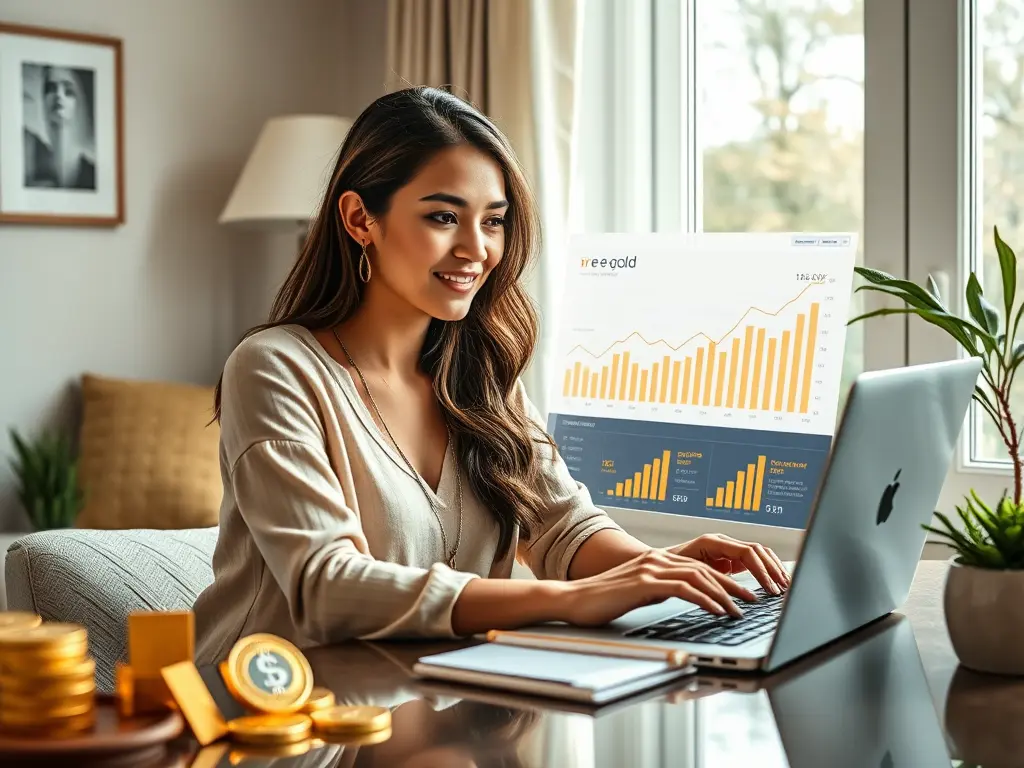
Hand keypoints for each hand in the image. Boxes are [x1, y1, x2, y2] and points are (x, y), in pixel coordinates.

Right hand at [557, 549, 757, 627]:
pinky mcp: (644, 583)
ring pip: (698, 577)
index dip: (725, 580)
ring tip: (739, 610)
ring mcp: (650, 569)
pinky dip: (704, 599)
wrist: (572, 600)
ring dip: (723, 594)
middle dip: (732, 585)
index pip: (699, 567)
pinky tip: (717, 610)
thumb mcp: (638, 592)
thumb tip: (684, 597)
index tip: (743, 594)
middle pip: (705, 569)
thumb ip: (660, 590)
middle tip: (752, 600)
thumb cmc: (602, 601)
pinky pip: (683, 589)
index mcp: (656, 560)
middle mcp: (656, 559)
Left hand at [667, 534, 789, 594]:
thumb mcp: (685, 575)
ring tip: (784, 586)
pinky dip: (766, 570)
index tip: (770, 589)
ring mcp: (728, 549)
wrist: (656, 562)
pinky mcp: (730, 559)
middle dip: (772, 570)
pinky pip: (754, 561)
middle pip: (758, 550)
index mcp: (713, 542)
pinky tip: (774, 584)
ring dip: (773, 569)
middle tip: (783, 589)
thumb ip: (704, 581)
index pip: (747, 552)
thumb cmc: (667, 568)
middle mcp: (723, 542)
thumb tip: (721, 596)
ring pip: (759, 553)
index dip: (761, 570)